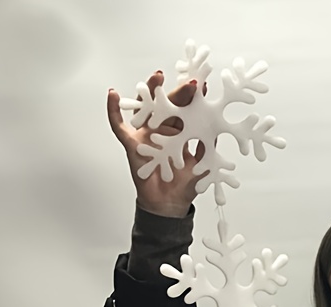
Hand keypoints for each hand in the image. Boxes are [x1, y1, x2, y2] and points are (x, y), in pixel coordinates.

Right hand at [107, 72, 203, 217]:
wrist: (169, 205)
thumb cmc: (183, 185)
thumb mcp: (203, 164)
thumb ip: (209, 146)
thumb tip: (218, 128)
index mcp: (179, 133)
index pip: (186, 110)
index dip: (194, 99)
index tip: (203, 86)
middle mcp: (161, 130)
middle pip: (167, 105)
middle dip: (178, 92)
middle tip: (190, 83)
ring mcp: (145, 135)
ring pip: (145, 108)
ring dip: (149, 91)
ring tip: (157, 77)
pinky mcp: (132, 144)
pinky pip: (119, 126)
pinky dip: (114, 110)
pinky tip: (113, 94)